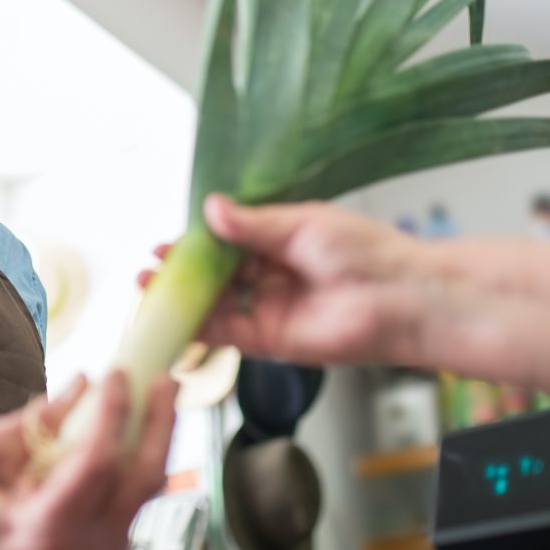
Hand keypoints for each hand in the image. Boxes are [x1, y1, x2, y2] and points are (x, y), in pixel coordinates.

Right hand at [0, 371, 176, 549]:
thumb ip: (31, 421)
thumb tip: (81, 383)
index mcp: (46, 525)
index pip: (97, 461)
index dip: (113, 412)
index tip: (115, 372)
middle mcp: (86, 544)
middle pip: (144, 476)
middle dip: (160, 421)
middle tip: (164, 378)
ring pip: (150, 487)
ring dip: (160, 437)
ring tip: (160, 394)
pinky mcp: (112, 548)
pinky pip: (140, 496)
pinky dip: (144, 456)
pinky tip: (143, 426)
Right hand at [148, 195, 424, 365]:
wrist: (399, 297)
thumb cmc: (366, 252)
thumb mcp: (300, 224)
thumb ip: (251, 223)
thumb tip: (211, 208)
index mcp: (284, 242)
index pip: (229, 243)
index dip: (197, 243)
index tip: (168, 241)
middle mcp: (274, 277)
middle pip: (218, 276)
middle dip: (184, 272)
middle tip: (152, 266)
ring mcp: (270, 310)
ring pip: (217, 305)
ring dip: (184, 299)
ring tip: (150, 289)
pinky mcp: (271, 341)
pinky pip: (227, 334)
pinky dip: (198, 328)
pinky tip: (175, 316)